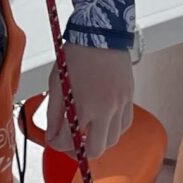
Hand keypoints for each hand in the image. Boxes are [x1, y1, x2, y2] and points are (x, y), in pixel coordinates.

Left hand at [46, 43, 135, 157]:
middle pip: (97, 149)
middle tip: (71, 140)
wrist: (101, 32)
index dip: (60, 145)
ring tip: (86, 129)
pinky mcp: (130, 97)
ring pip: (114, 140)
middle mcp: (108, 110)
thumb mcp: (57, 84)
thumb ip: (54, 115)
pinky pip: (124, 125)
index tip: (55, 139)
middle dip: (80, 150)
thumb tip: (53, 137)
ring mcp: (122, 104)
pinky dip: (113, 129)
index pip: (72, 142)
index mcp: (87, 107)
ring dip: (98, 140)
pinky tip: (102, 120)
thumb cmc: (76, 54)